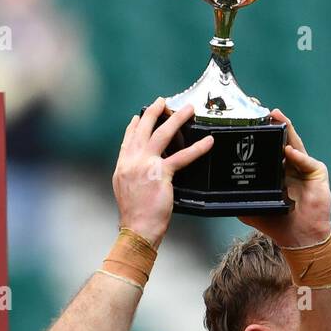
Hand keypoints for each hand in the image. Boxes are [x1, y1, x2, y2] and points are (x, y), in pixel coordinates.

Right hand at [112, 100, 212, 244]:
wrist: (137, 228)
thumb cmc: (135, 216)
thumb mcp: (126, 191)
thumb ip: (133, 175)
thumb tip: (143, 170)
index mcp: (122, 166)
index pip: (128, 140)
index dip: (134, 126)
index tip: (139, 116)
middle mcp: (131, 161)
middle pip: (144, 130)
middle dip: (153, 112)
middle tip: (162, 101)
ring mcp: (145, 165)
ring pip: (162, 135)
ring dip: (176, 119)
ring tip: (188, 110)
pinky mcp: (161, 174)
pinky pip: (182, 157)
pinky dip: (197, 148)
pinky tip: (207, 142)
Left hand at [240, 110, 330, 248]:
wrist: (299, 238)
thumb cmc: (279, 224)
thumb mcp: (252, 211)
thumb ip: (241, 200)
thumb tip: (221, 195)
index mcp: (277, 171)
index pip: (269, 147)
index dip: (263, 134)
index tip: (252, 120)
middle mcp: (291, 165)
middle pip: (283, 140)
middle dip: (275, 125)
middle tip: (264, 111)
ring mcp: (305, 167)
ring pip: (295, 144)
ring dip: (287, 130)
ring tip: (277, 117)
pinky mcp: (317, 173)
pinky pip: (307, 161)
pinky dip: (298, 157)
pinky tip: (289, 152)